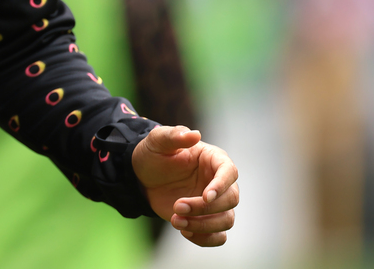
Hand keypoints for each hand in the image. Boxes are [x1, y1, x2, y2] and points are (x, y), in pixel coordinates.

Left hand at [132, 125, 238, 246]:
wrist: (143, 176)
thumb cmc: (154, 154)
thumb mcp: (158, 141)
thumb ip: (174, 135)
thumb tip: (194, 134)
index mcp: (213, 159)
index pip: (230, 172)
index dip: (221, 185)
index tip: (205, 196)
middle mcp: (219, 182)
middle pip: (231, 199)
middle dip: (205, 208)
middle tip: (177, 206)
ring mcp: (215, 203)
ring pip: (227, 220)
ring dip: (203, 226)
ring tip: (176, 220)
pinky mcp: (207, 220)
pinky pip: (218, 236)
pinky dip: (205, 239)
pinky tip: (184, 230)